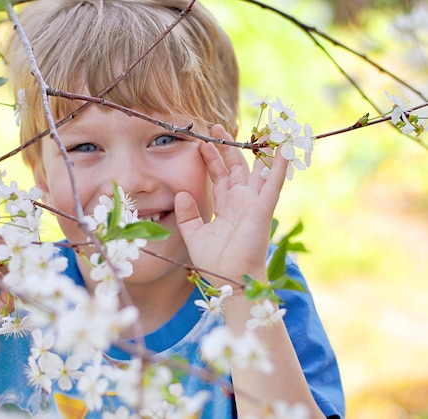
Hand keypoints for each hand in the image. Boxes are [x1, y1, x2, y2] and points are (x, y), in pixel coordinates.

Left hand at [175, 124, 287, 285]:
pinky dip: (279, 167)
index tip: (202, 142)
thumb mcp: (193, 234)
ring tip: (256, 129)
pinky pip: (273, 184)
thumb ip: (187, 214)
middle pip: (235, 167)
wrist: (229, 279)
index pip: (219, 175)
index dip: (212, 158)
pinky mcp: (263, 208)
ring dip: (256, 150)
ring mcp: (253, 203)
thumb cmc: (214, 261)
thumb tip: (180, 193)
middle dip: (226, 147)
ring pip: (255, 170)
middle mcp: (240, 201)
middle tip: (216, 127)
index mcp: (225, 206)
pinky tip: (283, 150)